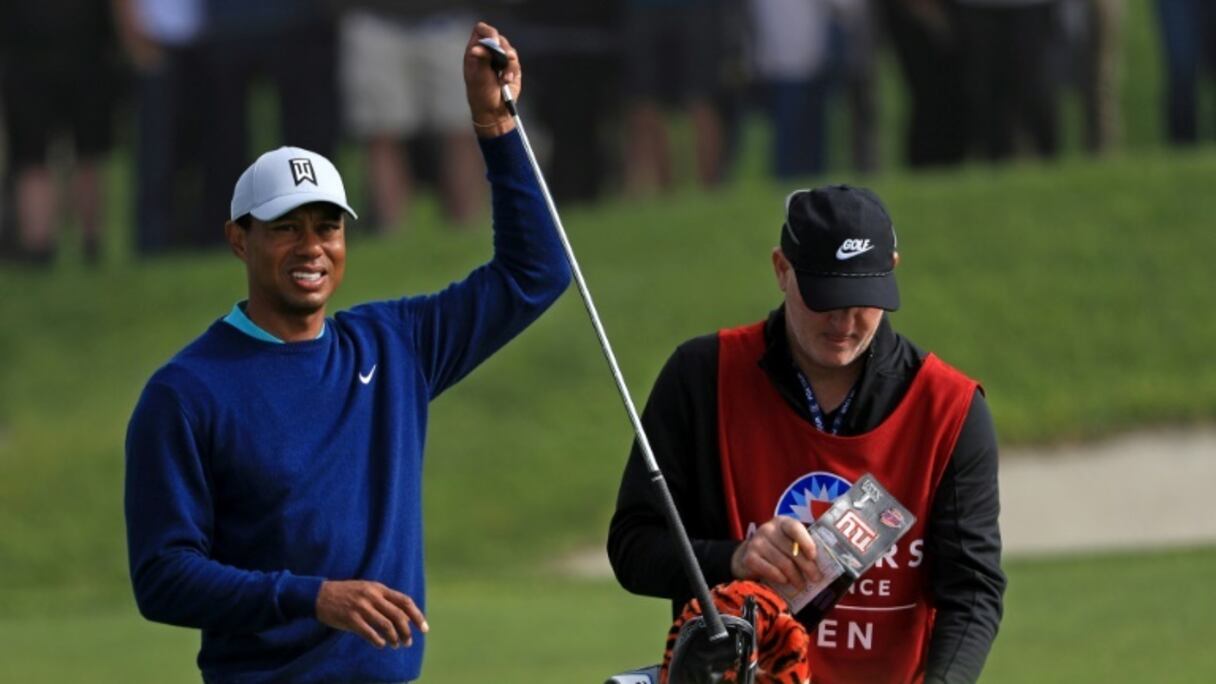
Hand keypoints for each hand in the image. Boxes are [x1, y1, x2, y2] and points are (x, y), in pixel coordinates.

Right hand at [316, 580, 427, 648]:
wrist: (320, 594)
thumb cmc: (347, 594)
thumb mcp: (368, 589)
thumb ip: (385, 600)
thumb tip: (406, 617)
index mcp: (379, 588)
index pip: (405, 602)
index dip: (417, 616)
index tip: (424, 628)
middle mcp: (372, 596)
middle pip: (398, 615)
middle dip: (407, 631)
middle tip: (409, 642)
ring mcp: (361, 607)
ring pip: (386, 625)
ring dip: (394, 638)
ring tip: (396, 645)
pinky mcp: (350, 618)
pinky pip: (369, 633)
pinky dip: (378, 641)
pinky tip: (381, 645)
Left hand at [463, 21, 520, 136]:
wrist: (493, 110)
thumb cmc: (480, 94)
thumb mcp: (478, 77)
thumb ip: (481, 60)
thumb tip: (478, 48)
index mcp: (476, 50)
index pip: (481, 30)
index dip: (488, 32)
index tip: (493, 41)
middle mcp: (488, 52)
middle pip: (498, 37)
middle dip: (501, 48)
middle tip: (502, 57)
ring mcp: (500, 59)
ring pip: (509, 49)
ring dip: (508, 62)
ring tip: (503, 79)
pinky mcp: (511, 67)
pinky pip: (514, 61)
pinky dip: (512, 70)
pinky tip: (506, 81)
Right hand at [730, 517, 822, 592]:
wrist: (748, 557)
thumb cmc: (776, 550)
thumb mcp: (788, 542)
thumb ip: (801, 547)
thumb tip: (822, 564)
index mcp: (781, 522)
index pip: (795, 528)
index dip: (806, 542)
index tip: (814, 556)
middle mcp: (768, 529)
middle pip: (791, 550)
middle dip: (807, 566)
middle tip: (816, 578)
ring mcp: (757, 542)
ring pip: (782, 562)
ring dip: (795, 576)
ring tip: (802, 585)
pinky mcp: (749, 557)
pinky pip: (769, 570)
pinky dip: (779, 577)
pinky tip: (785, 582)